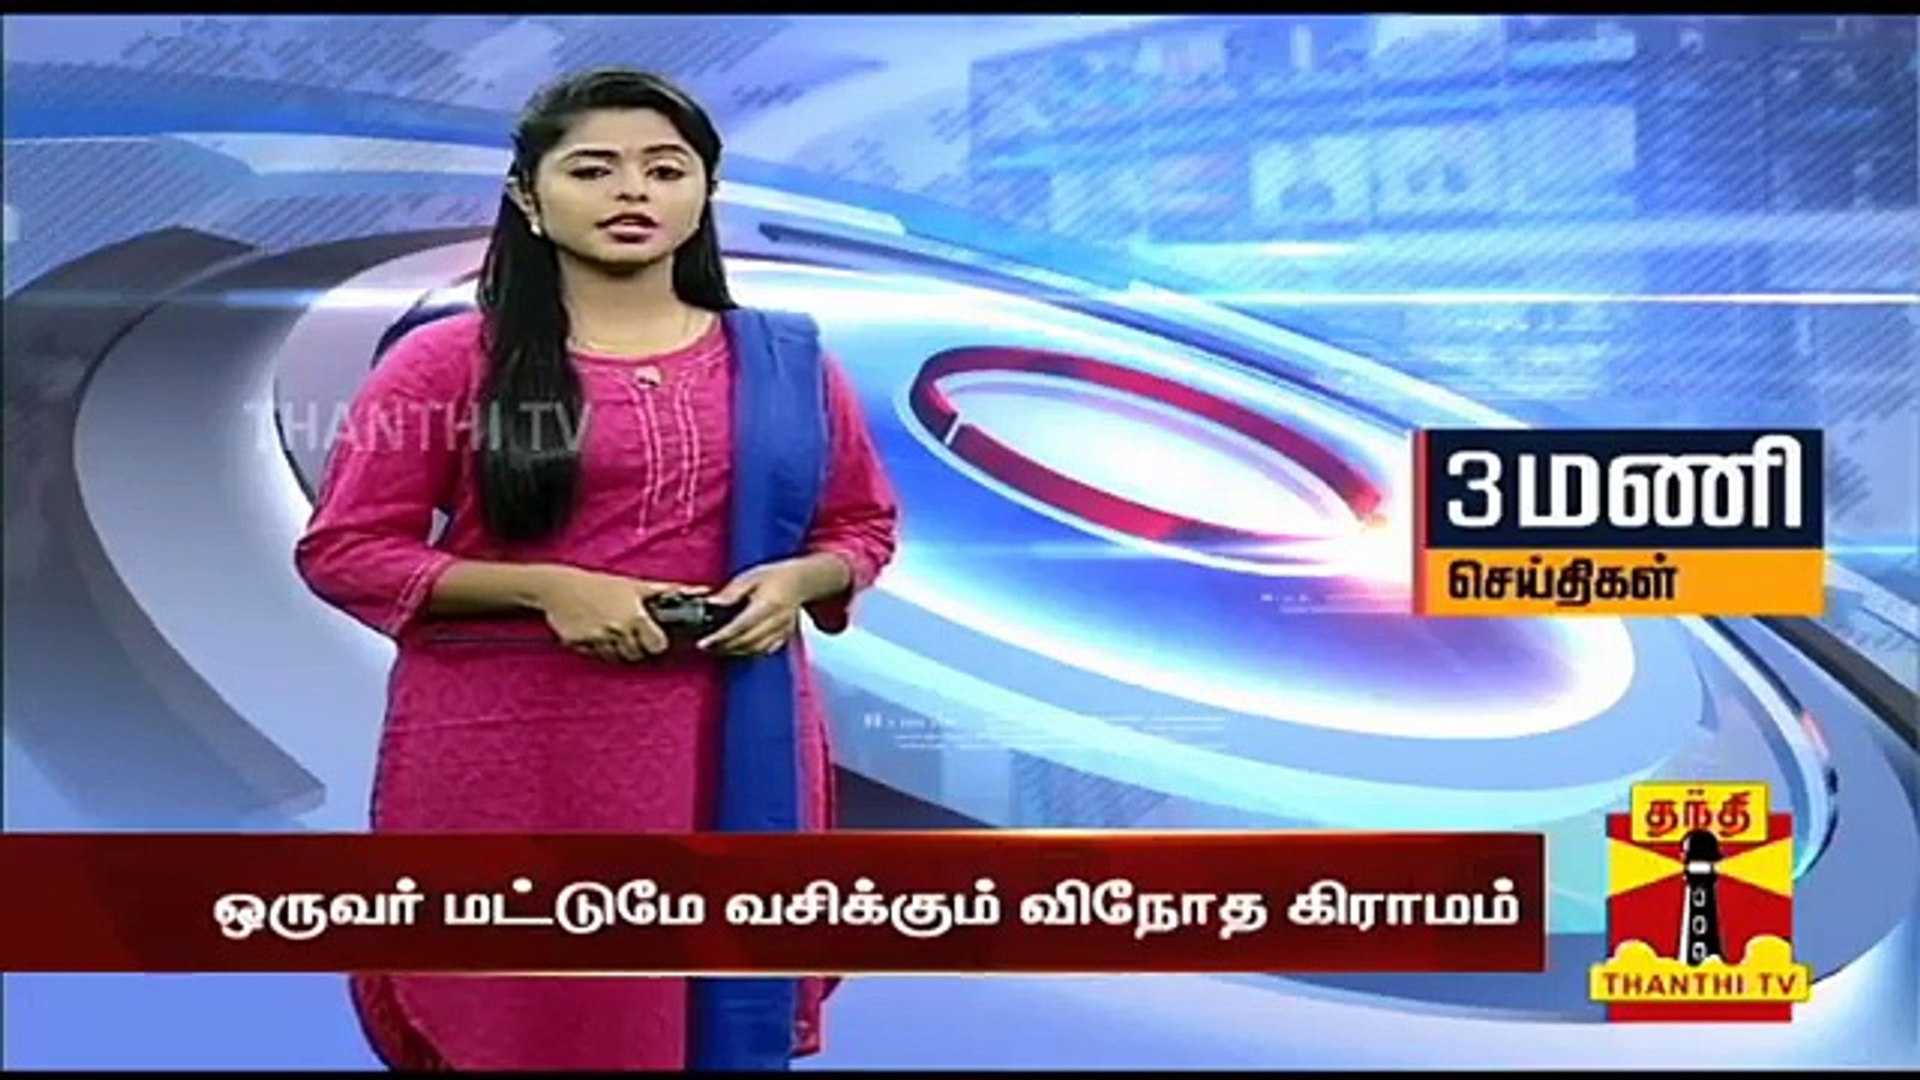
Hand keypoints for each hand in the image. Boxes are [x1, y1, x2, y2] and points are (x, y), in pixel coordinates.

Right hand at [532, 567, 707, 662]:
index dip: (657, 643)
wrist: (559, 587)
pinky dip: (598, 649)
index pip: (657, 646)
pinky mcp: (580, 646)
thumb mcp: (636, 586)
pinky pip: (596, 656)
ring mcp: (597, 640)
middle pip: (637, 656)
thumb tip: (703, 591)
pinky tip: (596, 632)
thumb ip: (670, 592)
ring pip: (617, 659)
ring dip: (617, 649)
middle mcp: (617, 630)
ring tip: (612, 630)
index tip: (653, 636)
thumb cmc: (601, 585)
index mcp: (635, 616)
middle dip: (637, 647)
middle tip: (629, 631)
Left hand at [697, 561, 810, 657]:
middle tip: (707, 646)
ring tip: (718, 648)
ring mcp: (783, 631)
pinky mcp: (785, 636)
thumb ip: (731, 592)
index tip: (705, 642)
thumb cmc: (775, 577)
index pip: (740, 626)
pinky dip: (750, 652)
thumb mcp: (750, 577)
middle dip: (725, 646)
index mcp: (768, 604)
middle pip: (747, 641)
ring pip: (756, 649)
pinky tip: (738, 648)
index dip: (721, 637)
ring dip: (736, 651)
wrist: (800, 582)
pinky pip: (766, 651)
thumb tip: (713, 603)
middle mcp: (777, 620)